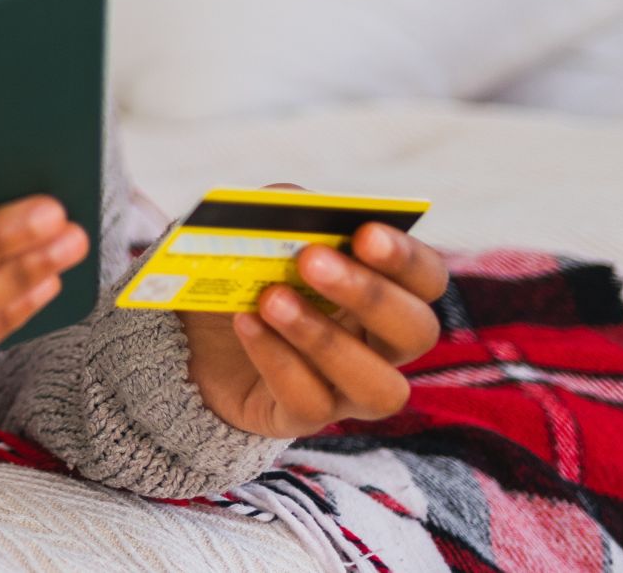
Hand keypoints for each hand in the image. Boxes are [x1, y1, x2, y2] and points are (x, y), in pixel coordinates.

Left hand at [180, 209, 449, 440]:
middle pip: (416, 332)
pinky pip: (310, 402)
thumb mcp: (261, 233)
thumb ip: (284, 214)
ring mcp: (349, 390)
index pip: (426, 278)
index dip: (406, 259)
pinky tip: (246, 323)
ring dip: (324, 339)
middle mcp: (383, 346)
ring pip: (378, 386)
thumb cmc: (247, 271)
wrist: (195, 331)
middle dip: (368, 295)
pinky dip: (276, 360)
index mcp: (387, 290)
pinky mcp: (303, 417)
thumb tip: (293, 205)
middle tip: (311, 260)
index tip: (365, 234)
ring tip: (272, 299)